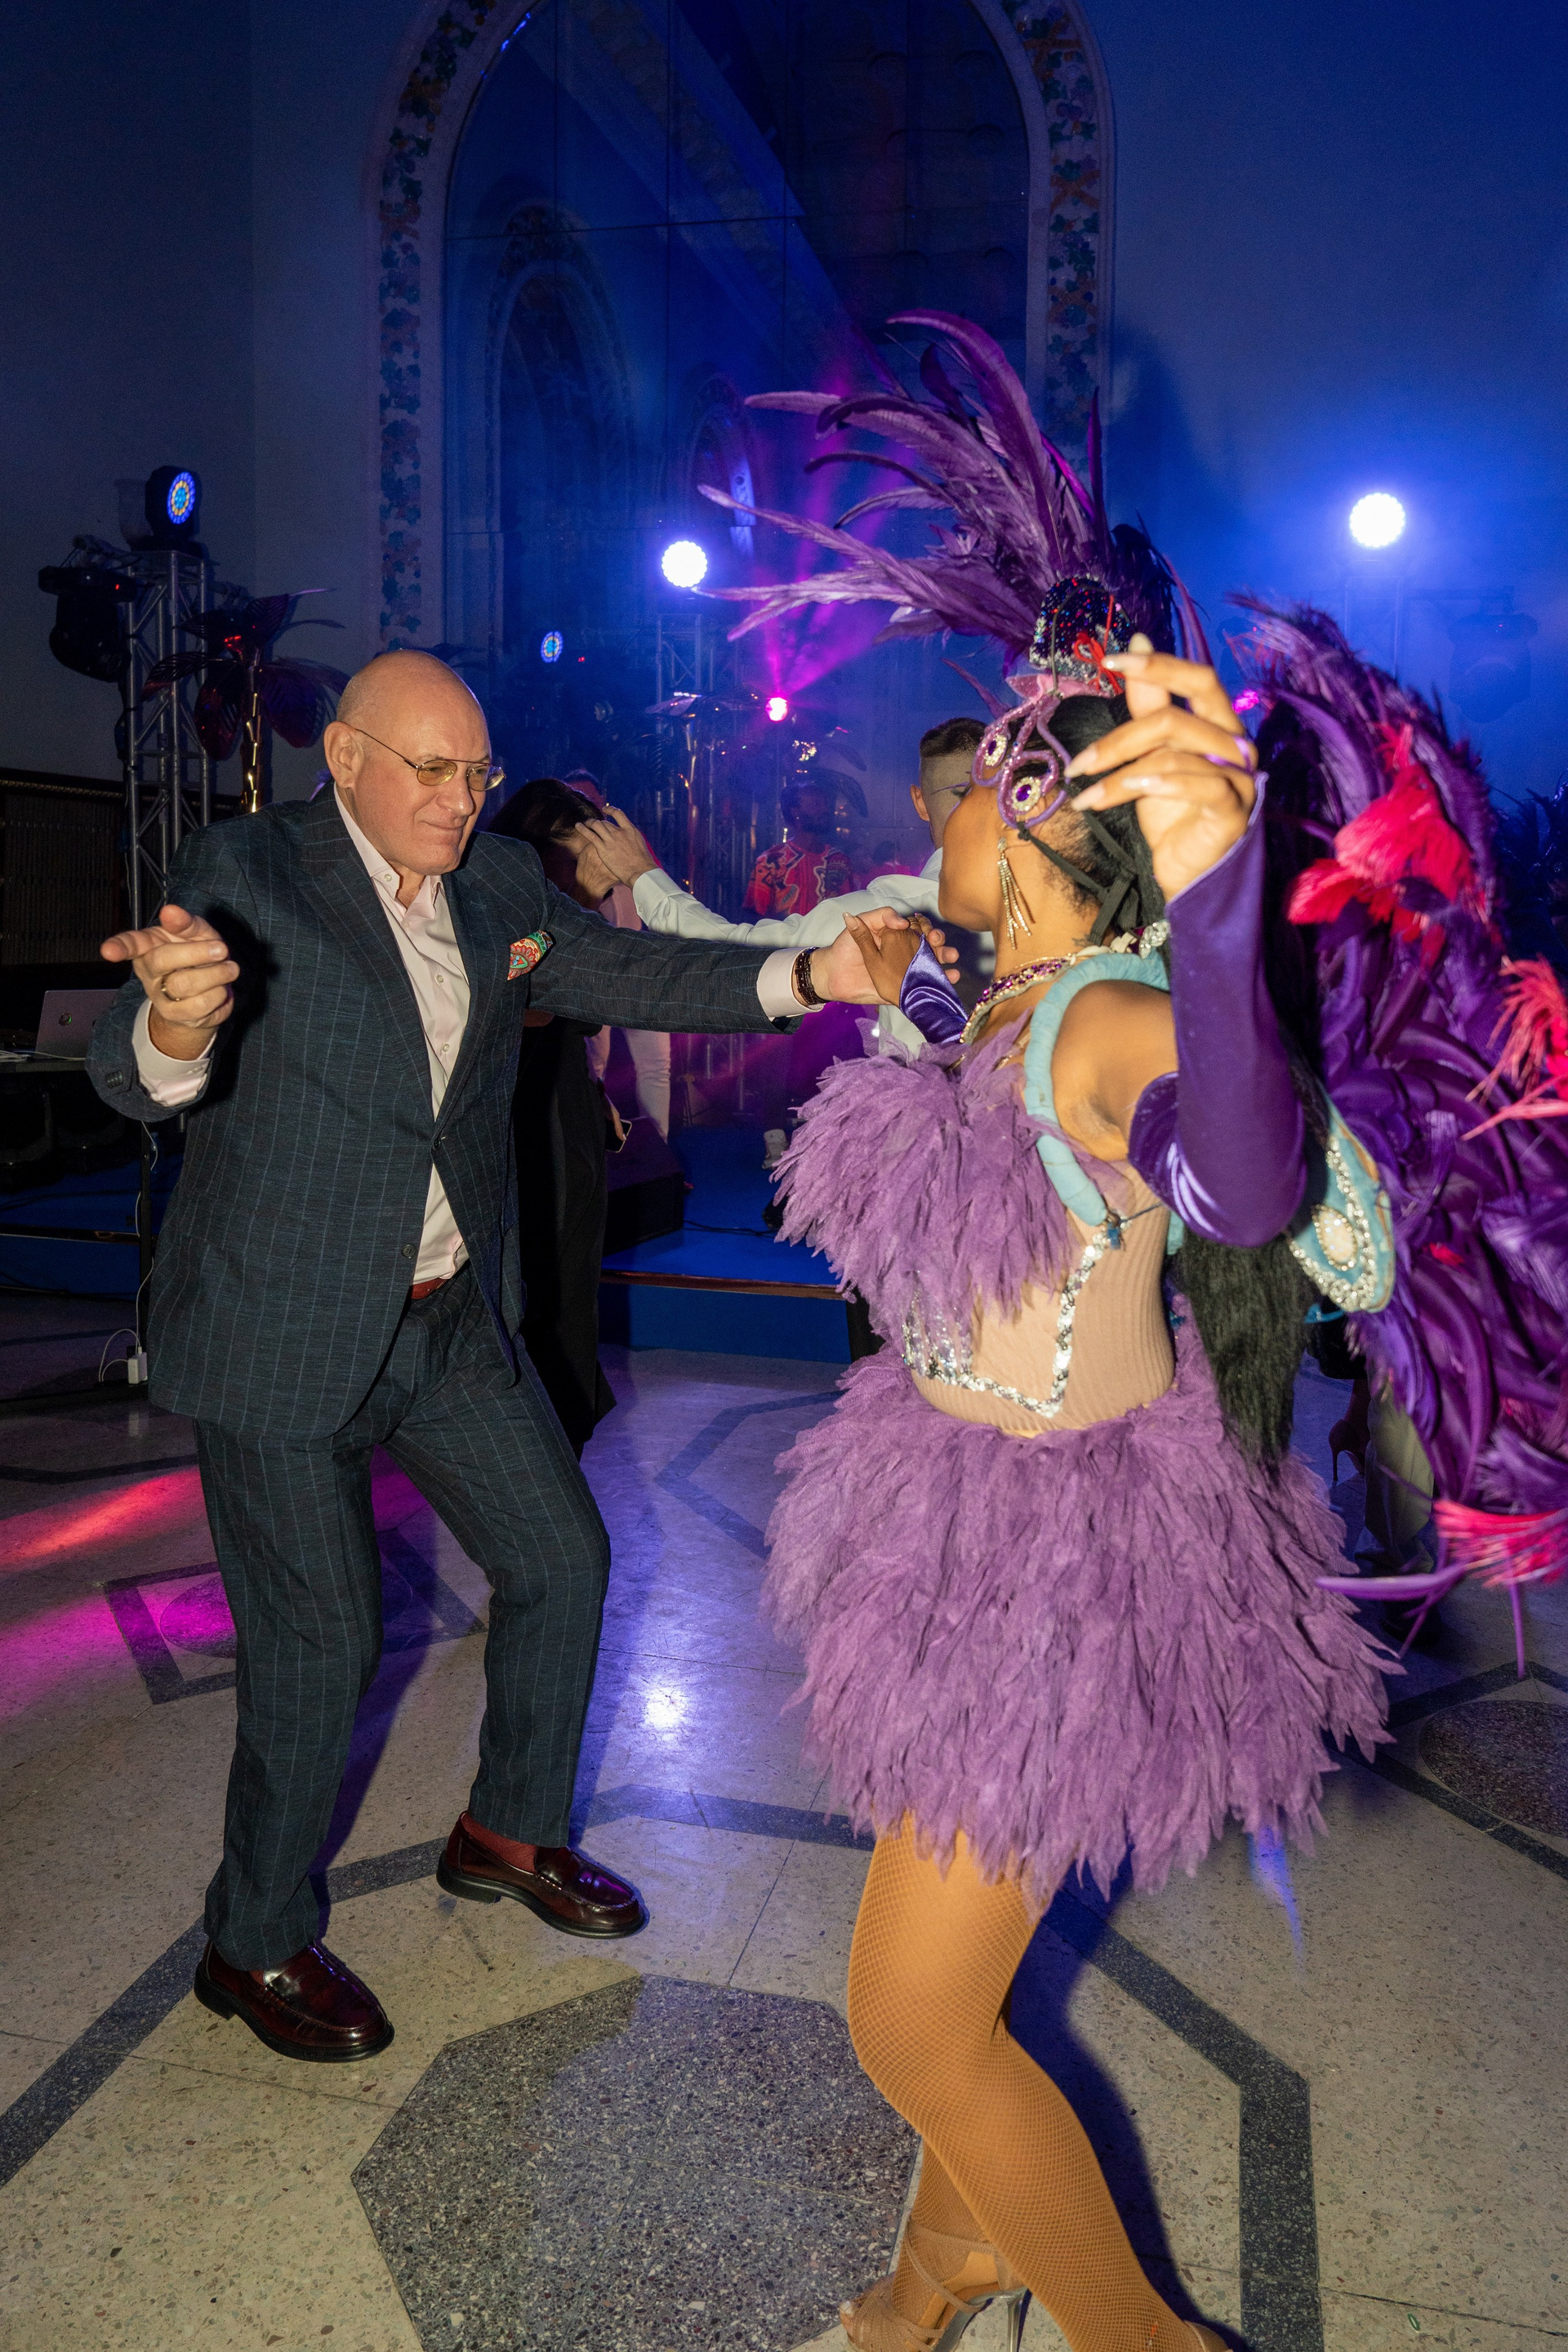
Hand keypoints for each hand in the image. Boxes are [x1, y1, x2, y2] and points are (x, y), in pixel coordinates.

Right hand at [99, 904, 236, 1059]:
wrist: (209, 991)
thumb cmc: (198, 956)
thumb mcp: (197, 933)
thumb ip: (186, 922)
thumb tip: (170, 911)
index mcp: (149, 946)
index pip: (129, 944)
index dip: (118, 947)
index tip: (107, 951)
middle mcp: (149, 971)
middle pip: (162, 960)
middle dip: (196, 952)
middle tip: (222, 948)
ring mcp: (159, 996)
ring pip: (185, 984)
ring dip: (216, 974)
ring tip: (230, 968)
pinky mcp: (175, 1015)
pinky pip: (200, 1005)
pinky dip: (220, 993)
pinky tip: (221, 988)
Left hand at [574, 806, 658, 892]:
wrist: (640, 872)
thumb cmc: (643, 863)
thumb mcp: (640, 845)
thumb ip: (632, 839)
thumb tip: (629, 839)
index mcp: (630, 830)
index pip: (618, 814)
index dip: (610, 810)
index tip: (605, 809)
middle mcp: (619, 832)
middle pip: (605, 822)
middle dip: (598, 821)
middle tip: (593, 823)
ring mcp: (610, 839)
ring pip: (596, 825)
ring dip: (589, 823)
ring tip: (584, 823)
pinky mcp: (603, 849)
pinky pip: (590, 835)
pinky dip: (583, 829)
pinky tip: (578, 826)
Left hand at [807, 908, 956, 1004]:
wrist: (832, 977)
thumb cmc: (845, 948)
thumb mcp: (859, 925)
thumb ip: (880, 917)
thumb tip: (903, 922)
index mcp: (895, 935)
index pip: (919, 928)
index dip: (927, 928)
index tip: (930, 932)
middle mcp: (904, 951)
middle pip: (930, 944)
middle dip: (940, 942)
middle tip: (940, 943)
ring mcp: (906, 969)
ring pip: (932, 963)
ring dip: (945, 958)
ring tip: (952, 958)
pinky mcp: (905, 987)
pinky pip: (925, 983)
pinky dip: (942, 980)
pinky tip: (951, 977)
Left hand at [1063, 642, 1255, 900]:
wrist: (1183, 872)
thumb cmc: (1169, 811)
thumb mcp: (1149, 754)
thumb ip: (1147, 705)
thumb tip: (1137, 641)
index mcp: (1218, 724)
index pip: (1198, 678)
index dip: (1157, 665)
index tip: (1109, 658)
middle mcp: (1235, 745)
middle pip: (1177, 718)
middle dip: (1120, 738)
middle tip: (1080, 762)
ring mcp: (1239, 778)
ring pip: (1173, 756)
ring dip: (1119, 776)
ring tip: (1086, 797)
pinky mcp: (1234, 811)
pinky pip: (1197, 785)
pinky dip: (1154, 786)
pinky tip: (1121, 795)